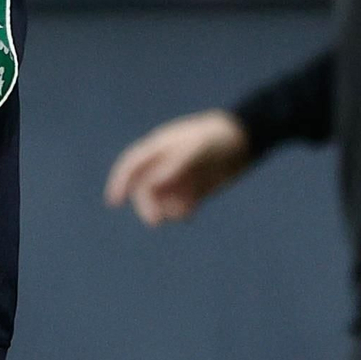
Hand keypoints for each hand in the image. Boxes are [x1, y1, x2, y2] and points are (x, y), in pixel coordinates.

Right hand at [104, 109, 250, 225]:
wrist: (246, 140)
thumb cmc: (218, 138)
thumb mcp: (197, 148)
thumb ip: (175, 164)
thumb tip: (152, 183)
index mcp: (160, 147)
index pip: (132, 165)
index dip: (120, 182)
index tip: (115, 201)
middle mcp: (165, 164)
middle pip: (145, 188)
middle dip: (146, 205)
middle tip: (155, 221)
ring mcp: (179, 178)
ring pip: (162, 199)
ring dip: (165, 209)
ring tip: (182, 212)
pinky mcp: (194, 190)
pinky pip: (180, 205)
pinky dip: (181, 212)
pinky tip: (190, 213)